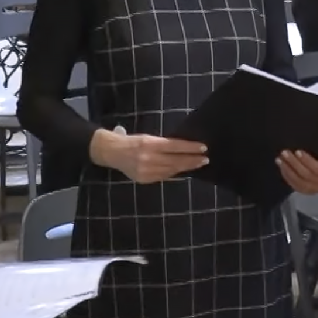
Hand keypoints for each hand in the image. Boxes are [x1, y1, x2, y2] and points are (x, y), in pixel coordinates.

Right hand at [90, 128, 207, 183]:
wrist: (113, 152)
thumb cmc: (133, 142)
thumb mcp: (148, 138)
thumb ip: (164, 144)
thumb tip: (184, 149)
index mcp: (149, 144)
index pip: (174, 146)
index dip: (190, 148)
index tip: (203, 148)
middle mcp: (148, 158)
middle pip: (175, 160)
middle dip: (192, 160)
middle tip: (205, 159)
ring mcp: (146, 171)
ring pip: (171, 170)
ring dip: (185, 168)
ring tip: (197, 164)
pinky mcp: (144, 180)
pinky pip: (164, 177)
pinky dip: (174, 173)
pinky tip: (183, 171)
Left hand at [277, 150, 317, 194]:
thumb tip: (308, 135)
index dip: (307, 161)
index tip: (297, 151)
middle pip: (308, 175)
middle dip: (294, 163)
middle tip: (284, 153)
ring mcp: (315, 189)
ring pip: (300, 182)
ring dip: (288, 170)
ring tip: (279, 160)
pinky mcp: (306, 191)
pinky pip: (295, 186)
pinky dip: (287, 176)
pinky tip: (281, 167)